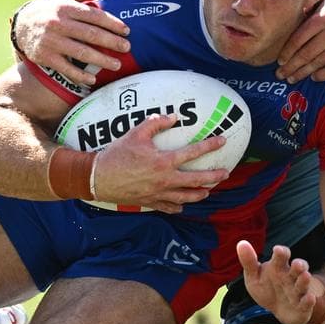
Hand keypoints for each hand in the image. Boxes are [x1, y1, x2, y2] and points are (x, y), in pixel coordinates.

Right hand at [13, 0, 131, 86]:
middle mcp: (58, 24)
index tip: (126, 31)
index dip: (112, 23)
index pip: (93, 16)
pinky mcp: (45, 56)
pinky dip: (79, 75)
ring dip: (101, 60)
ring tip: (116, 65)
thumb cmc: (49, 8)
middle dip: (111, 42)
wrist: (21, 24)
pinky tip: (93, 78)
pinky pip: (65, 68)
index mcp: (65, 8)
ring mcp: (51, 41)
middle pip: (90, 34)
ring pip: (81, 52)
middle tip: (127, 48)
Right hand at [91, 114, 229, 212]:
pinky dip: (179, 206)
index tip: (223, 141)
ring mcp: (159, 194)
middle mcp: (166, 180)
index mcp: (164, 161)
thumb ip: (156, 124)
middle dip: (214, 177)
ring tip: (208, 190)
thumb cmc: (117, 154)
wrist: (99, 177)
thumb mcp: (136, 133)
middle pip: (198, 180)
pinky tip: (183, 204)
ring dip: (201, 194)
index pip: (194, 152)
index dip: (210, 145)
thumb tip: (174, 116)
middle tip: (225, 173)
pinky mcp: (151, 203)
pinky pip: (170, 207)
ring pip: (187, 197)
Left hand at [237, 241, 324, 323]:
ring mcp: (298, 291)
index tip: (278, 250)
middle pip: (297, 268)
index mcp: (279, 267)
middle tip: (297, 264)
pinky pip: (307, 303)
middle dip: (299, 265)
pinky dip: (309, 300)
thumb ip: (249, 262)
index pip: (282, 256)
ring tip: (305, 276)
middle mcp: (291, 277)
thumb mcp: (254, 277)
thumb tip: (241, 243)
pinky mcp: (303, 306)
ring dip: (305, 280)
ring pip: (303, 283)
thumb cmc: (267, 288)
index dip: (281, 252)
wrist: (280, 310)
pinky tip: (309, 298)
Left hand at [275, 0, 324, 83]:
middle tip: (280, 74)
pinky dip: (321, 75)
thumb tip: (290, 5)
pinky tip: (313, 77)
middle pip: (306, 53)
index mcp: (324, 16)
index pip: (299, 37)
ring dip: (302, 73)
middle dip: (291, 66)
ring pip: (318, 63)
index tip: (279, 60)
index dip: (287, 51)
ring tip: (292, 78)